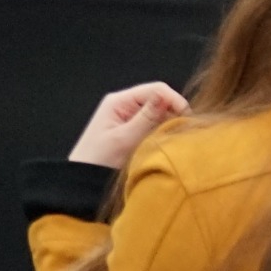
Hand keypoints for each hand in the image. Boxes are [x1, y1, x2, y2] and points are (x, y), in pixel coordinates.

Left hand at [69, 82, 188, 170]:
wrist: (82, 181)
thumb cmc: (98, 160)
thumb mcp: (124, 139)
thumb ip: (146, 118)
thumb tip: (165, 96)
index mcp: (119, 101)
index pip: (156, 89)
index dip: (175, 101)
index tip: (188, 120)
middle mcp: (126, 106)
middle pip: (160, 101)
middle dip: (175, 114)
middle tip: (185, 134)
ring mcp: (130, 119)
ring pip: (161, 115)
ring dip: (170, 125)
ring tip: (176, 141)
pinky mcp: (134, 132)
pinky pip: (155, 127)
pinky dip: (164, 134)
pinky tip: (167, 146)